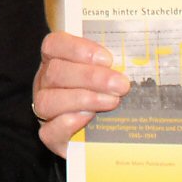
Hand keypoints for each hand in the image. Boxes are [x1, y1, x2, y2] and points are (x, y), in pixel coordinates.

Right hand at [32, 31, 129, 154]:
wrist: (106, 135)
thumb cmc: (109, 92)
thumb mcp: (111, 72)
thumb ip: (117, 63)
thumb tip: (137, 58)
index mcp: (57, 60)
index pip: (54, 45)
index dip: (77, 48)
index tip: (107, 59)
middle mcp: (45, 83)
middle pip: (55, 73)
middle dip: (90, 77)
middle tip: (121, 85)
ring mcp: (44, 110)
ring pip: (48, 101)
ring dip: (82, 99)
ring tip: (111, 102)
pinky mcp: (50, 136)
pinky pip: (49, 131)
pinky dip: (67, 124)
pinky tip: (88, 118)